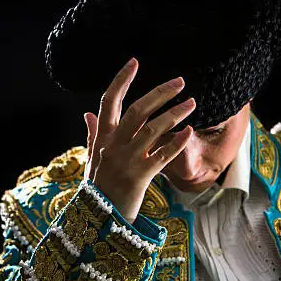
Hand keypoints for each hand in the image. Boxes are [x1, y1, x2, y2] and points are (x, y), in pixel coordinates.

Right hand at [83, 57, 194, 223]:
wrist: (99, 219)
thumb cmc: (98, 187)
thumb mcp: (91, 159)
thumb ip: (92, 134)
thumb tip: (87, 113)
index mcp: (102, 137)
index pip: (108, 101)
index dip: (121, 79)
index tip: (135, 61)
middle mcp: (113, 145)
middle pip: (136, 110)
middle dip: (159, 93)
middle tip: (180, 81)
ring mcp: (126, 161)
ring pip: (153, 129)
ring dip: (175, 114)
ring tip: (192, 103)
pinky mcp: (140, 177)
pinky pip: (162, 156)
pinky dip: (176, 143)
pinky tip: (189, 132)